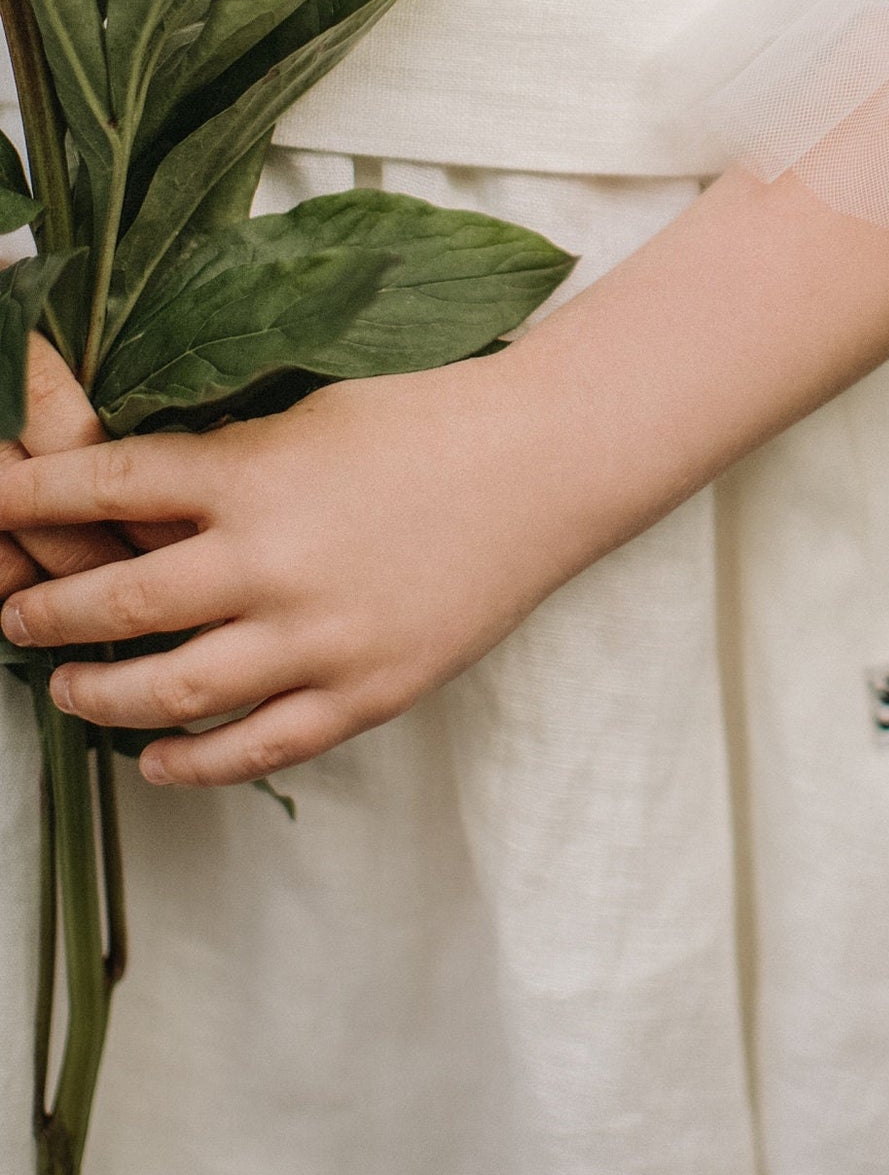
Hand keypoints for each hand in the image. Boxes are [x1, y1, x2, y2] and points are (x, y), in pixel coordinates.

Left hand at [0, 350, 584, 787]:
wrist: (549, 461)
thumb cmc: (431, 416)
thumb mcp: (308, 412)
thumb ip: (224, 462)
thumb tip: (130, 501)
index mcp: (252, 472)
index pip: (101, 487)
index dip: (27, 501)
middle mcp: (271, 561)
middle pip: (116, 602)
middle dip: (44, 613)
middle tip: (12, 617)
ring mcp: (320, 636)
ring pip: (169, 691)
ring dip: (98, 693)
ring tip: (69, 689)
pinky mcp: (369, 690)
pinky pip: (256, 748)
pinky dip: (191, 762)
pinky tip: (155, 759)